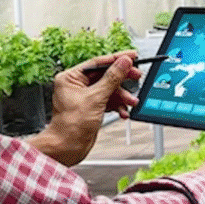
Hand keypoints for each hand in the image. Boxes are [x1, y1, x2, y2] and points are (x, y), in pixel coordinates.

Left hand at [28, 51, 141, 166]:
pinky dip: (118, 105)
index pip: (98, 63)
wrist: (67, 147)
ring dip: (122, 96)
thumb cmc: (70, 125)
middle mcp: (77, 85)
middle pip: (106, 75)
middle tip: (136, 76)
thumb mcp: (96, 98)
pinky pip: (109, 100)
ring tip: (131, 101)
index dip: (117, 59)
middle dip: (122, 80)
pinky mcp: (92, 107)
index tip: (132, 56)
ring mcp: (85, 97)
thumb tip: (123, 62)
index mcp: (71, 78)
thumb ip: (112, 78)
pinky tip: (123, 111)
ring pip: (110, 89)